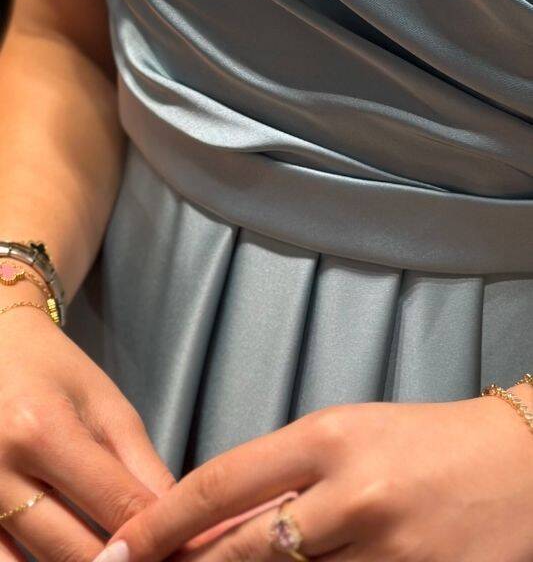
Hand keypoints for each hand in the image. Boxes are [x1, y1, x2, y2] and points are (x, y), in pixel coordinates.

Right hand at [0, 304, 174, 561]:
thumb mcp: (106, 406)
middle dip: (126, 560)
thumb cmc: (53, 371)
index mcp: (41, 431)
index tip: (186, 545)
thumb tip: (181, 524)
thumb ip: (143, 467)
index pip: (115, 505)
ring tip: (118, 555)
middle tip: (157, 555)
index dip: (160, 534)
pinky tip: (68, 558)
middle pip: (76, 552)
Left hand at [95, 394, 532, 561]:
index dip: (160, 523)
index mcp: (328, 437)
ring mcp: (386, 549)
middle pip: (241, 551)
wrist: (523, 463)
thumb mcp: (352, 437)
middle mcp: (352, 492)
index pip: (220, 483)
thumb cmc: (427, 444)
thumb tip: (211, 526)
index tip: (123, 548)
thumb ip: (286, 478)